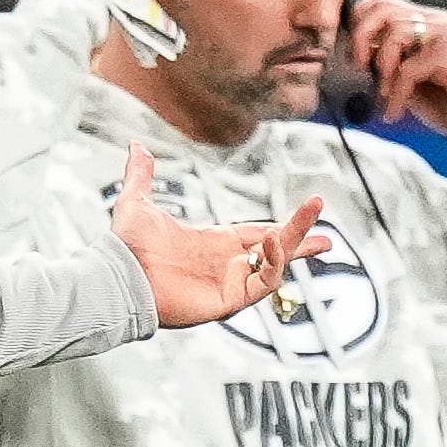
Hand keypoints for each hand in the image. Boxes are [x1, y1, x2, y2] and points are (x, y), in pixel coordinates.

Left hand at [110, 143, 324, 329]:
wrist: (118, 275)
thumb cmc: (125, 247)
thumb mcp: (137, 201)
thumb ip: (141, 173)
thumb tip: (135, 145)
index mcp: (213, 243)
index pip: (260, 233)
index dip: (286, 225)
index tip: (312, 212)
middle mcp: (225, 264)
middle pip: (277, 251)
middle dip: (302, 240)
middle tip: (329, 235)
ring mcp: (228, 283)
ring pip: (275, 265)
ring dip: (290, 245)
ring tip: (296, 224)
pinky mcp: (228, 300)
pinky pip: (263, 283)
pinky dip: (273, 263)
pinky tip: (272, 241)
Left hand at [344, 0, 446, 140]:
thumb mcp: (413, 81)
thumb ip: (391, 65)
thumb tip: (361, 60)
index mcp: (425, 23)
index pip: (381, 1)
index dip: (358, 23)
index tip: (355, 55)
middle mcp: (435, 21)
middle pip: (381, 6)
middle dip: (360, 37)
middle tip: (361, 66)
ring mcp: (445, 34)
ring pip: (395, 31)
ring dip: (382, 66)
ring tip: (385, 92)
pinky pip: (409, 69)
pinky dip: (396, 95)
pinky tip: (396, 110)